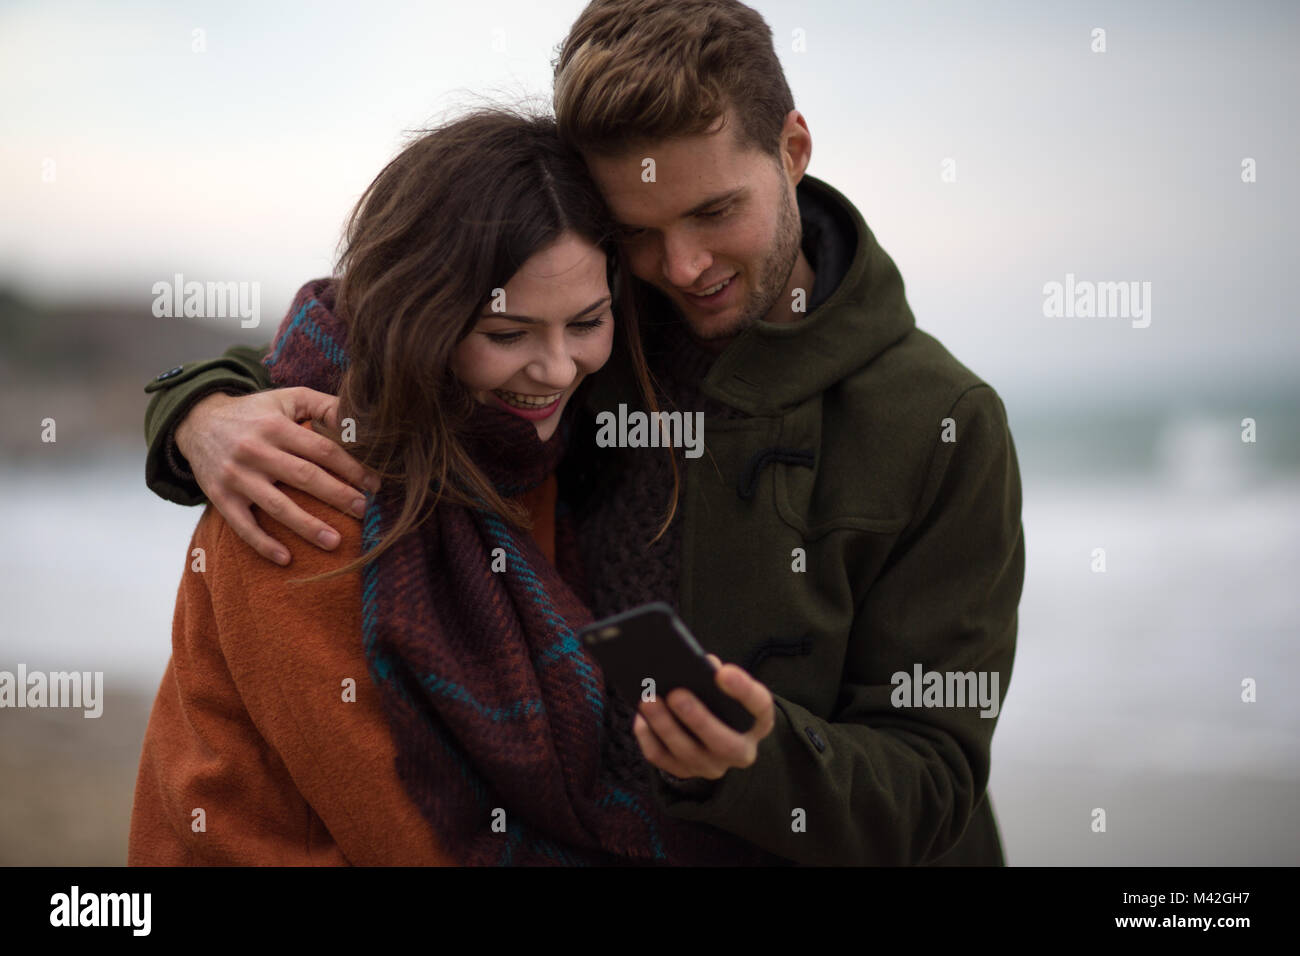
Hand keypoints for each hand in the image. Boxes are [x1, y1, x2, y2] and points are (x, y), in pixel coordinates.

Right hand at [175, 388, 379, 565]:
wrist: (197, 421)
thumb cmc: (254, 412)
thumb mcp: (287, 399)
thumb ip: (323, 405)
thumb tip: (360, 420)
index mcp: (276, 427)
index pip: (321, 450)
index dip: (351, 467)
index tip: (373, 484)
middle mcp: (255, 451)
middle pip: (304, 477)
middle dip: (337, 496)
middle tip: (363, 510)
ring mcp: (236, 476)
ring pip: (277, 506)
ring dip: (307, 526)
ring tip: (335, 542)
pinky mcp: (220, 497)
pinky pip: (243, 525)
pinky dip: (263, 544)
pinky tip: (286, 558)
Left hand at [632, 653, 775, 780]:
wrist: (714, 732)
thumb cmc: (719, 699)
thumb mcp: (725, 687)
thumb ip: (715, 674)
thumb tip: (696, 663)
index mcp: (758, 722)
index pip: (760, 707)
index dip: (743, 690)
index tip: (723, 672)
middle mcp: (741, 751)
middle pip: (723, 743)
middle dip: (698, 719)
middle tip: (676, 694)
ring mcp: (712, 766)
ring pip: (687, 753)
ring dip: (666, 726)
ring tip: (648, 700)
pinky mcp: (684, 772)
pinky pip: (662, 759)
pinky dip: (649, 737)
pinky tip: (641, 718)